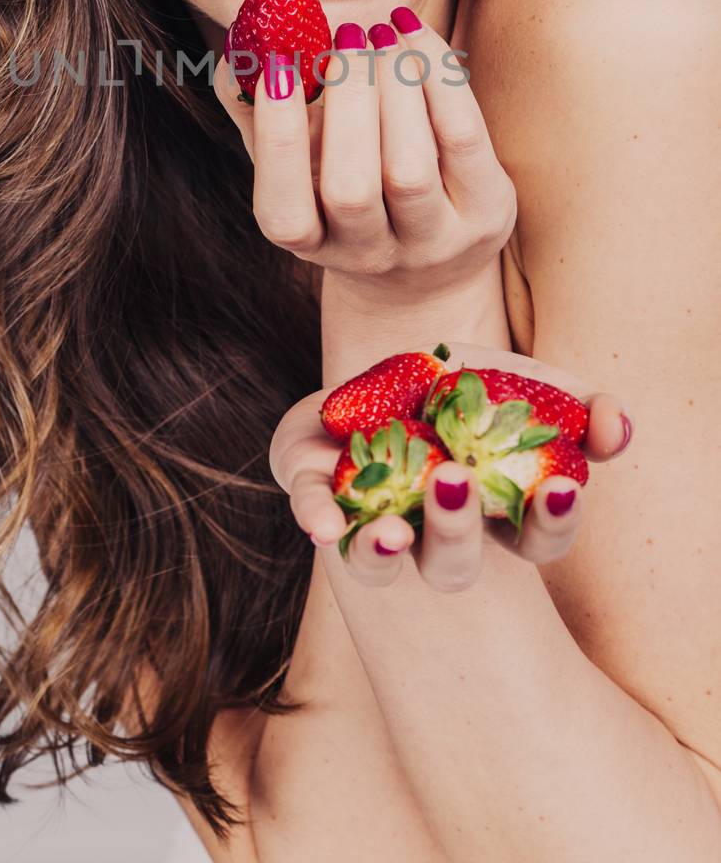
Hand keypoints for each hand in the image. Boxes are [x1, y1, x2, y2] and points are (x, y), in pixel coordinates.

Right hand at [213, 12, 516, 310]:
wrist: (428, 265)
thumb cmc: (341, 189)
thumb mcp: (294, 161)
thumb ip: (254, 110)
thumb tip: (240, 48)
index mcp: (311, 244)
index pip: (286, 212)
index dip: (278, 138)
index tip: (278, 64)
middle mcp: (371, 254)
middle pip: (352, 191)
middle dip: (346, 102)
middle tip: (345, 37)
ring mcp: (433, 242)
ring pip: (410, 168)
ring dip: (394, 86)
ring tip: (380, 34)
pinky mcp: (486, 212)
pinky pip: (463, 137)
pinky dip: (437, 76)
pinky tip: (413, 35)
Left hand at [269, 340, 633, 590]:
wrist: (384, 373)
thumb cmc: (467, 393)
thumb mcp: (527, 385)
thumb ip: (581, 406)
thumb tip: (619, 427)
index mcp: (493, 515)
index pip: (535, 537)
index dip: (551, 520)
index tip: (560, 486)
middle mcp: (433, 533)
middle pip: (452, 563)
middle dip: (457, 531)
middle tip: (458, 481)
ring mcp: (373, 518)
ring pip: (377, 560)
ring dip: (384, 550)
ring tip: (392, 534)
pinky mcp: (320, 494)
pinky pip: (316, 513)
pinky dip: (319, 518)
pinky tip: (324, 527)